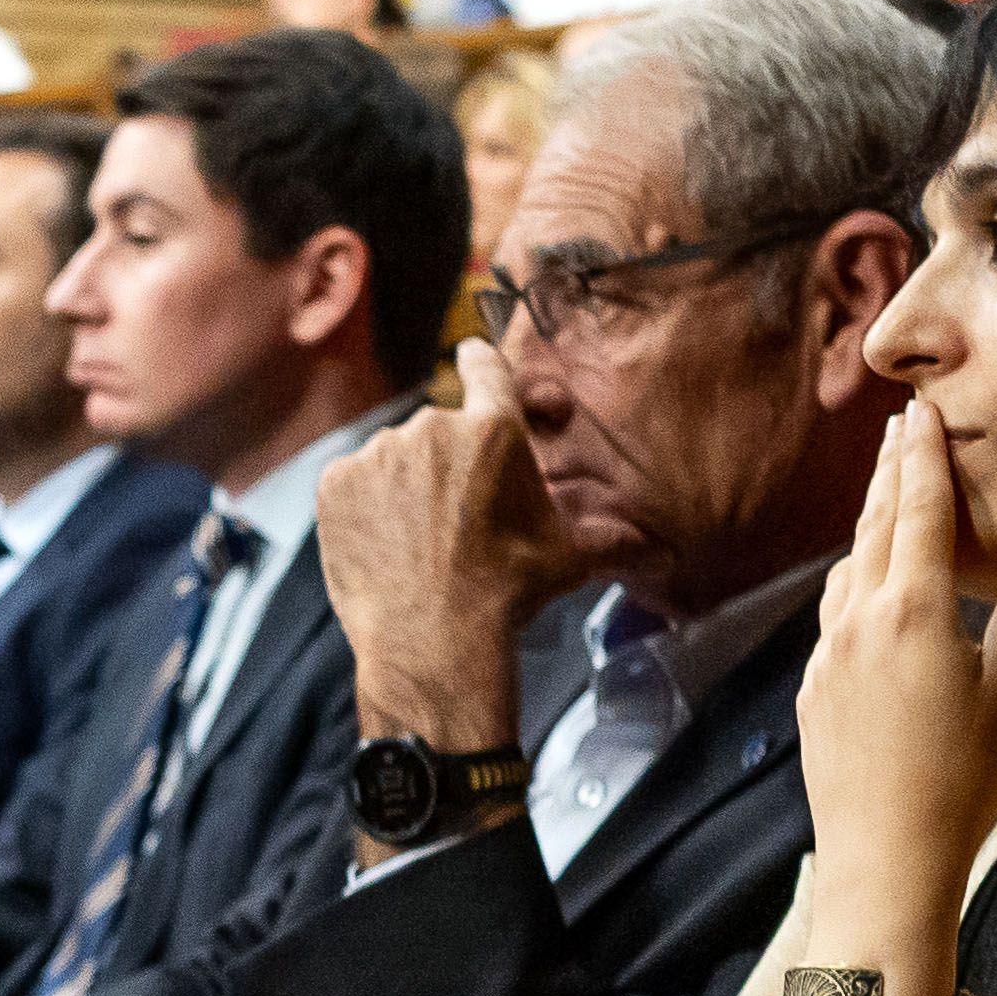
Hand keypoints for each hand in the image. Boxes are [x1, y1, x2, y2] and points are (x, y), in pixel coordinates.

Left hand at [314, 343, 581, 759]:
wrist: (433, 636)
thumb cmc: (507, 590)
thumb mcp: (569, 559)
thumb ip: (614, 543)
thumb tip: (660, 555)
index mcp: (493, 429)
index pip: (485, 367)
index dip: (481, 363)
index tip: (473, 359)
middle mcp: (432, 426)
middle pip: (439, 429)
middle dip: (447, 463)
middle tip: (455, 517)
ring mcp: (378, 453)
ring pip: (393, 457)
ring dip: (403, 486)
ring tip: (418, 539)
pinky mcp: (336, 482)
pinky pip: (350, 483)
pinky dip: (362, 506)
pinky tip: (382, 543)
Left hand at [796, 401, 996, 931]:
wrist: (883, 860)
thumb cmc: (960, 780)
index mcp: (910, 609)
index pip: (916, 510)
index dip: (923, 456)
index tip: (922, 411)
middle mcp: (856, 620)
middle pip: (872, 527)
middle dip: (888, 475)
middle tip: (897, 429)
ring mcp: (826, 655)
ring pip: (846, 570)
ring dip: (867, 527)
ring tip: (884, 499)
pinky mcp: (812, 690)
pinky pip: (832, 617)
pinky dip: (852, 584)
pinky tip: (865, 591)